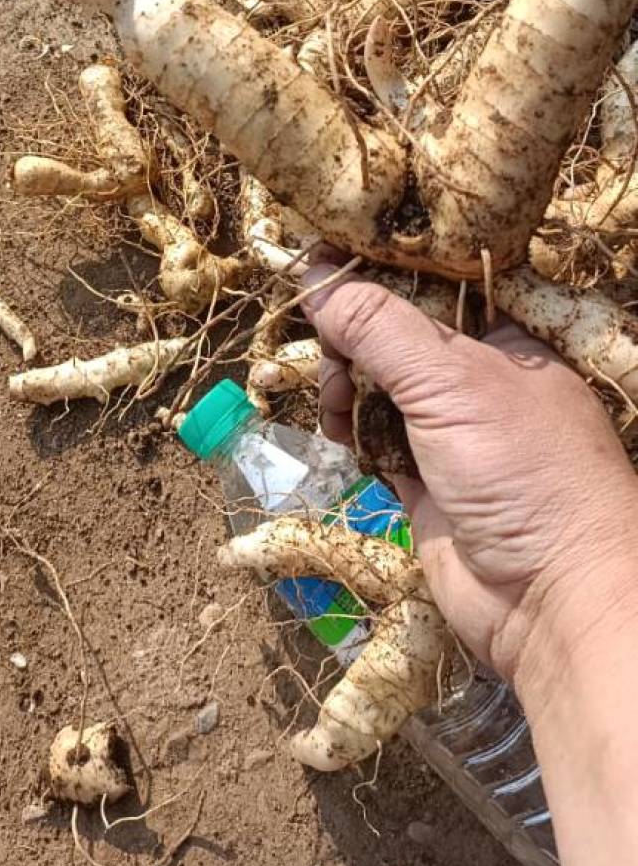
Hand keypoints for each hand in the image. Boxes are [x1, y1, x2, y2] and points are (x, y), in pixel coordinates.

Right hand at [304, 266, 637, 685]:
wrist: (552, 600)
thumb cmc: (521, 470)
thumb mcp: (451, 382)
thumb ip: (379, 327)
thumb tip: (313, 274)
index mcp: (506, 339)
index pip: (430, 284)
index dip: (376, 274)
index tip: (319, 264)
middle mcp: (479, 379)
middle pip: (395, 336)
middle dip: (352, 338)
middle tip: (328, 354)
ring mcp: (451, 433)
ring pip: (379, 388)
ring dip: (347, 388)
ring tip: (336, 403)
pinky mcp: (425, 482)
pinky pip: (376, 439)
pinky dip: (355, 432)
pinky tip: (342, 435)